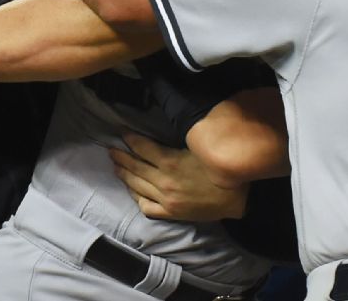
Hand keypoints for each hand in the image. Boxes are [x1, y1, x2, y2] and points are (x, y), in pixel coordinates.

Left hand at [109, 133, 247, 221]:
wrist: (237, 198)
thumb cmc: (221, 170)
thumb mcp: (200, 149)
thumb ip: (178, 143)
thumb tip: (163, 133)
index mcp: (171, 162)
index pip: (143, 148)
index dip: (131, 139)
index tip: (122, 133)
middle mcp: (163, 181)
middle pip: (135, 167)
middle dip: (121, 157)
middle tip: (110, 149)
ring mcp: (165, 199)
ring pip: (137, 186)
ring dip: (124, 174)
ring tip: (116, 167)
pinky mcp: (170, 213)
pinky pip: (146, 206)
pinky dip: (136, 197)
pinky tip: (133, 190)